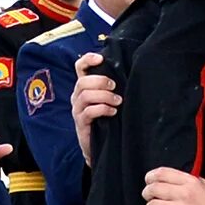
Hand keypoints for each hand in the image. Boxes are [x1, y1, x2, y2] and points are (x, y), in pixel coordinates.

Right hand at [71, 52, 119, 166]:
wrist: (100, 146)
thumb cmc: (107, 118)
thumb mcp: (108, 98)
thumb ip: (112, 86)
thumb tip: (127, 70)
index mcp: (84, 86)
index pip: (79, 67)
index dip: (87, 60)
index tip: (100, 59)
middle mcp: (77, 96)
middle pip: (82, 81)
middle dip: (100, 81)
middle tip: (115, 86)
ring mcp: (77, 110)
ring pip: (85, 95)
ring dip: (104, 96)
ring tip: (118, 101)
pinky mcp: (80, 123)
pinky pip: (89, 112)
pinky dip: (103, 109)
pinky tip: (113, 112)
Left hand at [142, 167, 204, 204]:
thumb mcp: (204, 186)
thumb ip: (187, 179)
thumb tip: (169, 177)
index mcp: (190, 183)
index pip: (162, 173)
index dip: (150, 176)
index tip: (148, 180)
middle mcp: (184, 194)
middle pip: (154, 188)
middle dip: (147, 193)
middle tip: (148, 196)